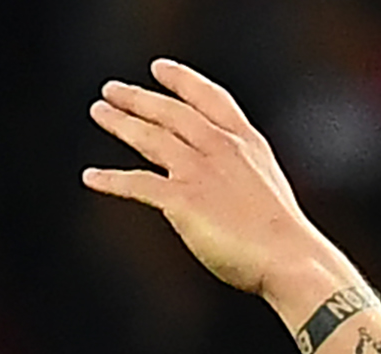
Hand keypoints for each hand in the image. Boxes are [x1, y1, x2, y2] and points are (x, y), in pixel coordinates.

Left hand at [82, 59, 342, 303]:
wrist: (289, 256)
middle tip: (112, 90)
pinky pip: (137, 184)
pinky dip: (111, 180)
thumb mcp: (267, 185)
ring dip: (121, 122)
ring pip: (150, 138)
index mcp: (245, 142)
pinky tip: (91, 177)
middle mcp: (220, 147)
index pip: (208, 97)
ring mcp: (199, 171)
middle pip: (170, 112)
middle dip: (138, 98)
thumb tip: (222, 183)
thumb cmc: (283, 235)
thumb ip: (241, 173)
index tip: (159, 68)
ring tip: (99, 112)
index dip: (181, 80)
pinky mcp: (182, 199)